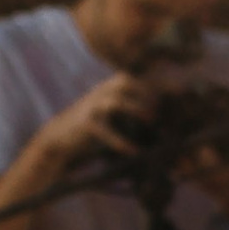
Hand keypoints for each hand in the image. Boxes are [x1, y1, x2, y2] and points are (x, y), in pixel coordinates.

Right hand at [42, 73, 156, 160]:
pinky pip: (105, 131)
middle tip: (160, 105)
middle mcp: (100, 92)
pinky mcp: (86, 124)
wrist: (59, 136)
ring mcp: (92, 107)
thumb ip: (128, 106)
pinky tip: (133, 151)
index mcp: (107, 87)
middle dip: (144, 91)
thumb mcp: (108, 110)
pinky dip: (120, 141)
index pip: (130, 78)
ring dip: (135, 108)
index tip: (170, 93)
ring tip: (151, 120)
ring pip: (116, 101)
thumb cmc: (91, 124)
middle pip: (124, 81)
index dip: (149, 83)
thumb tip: (158, 113)